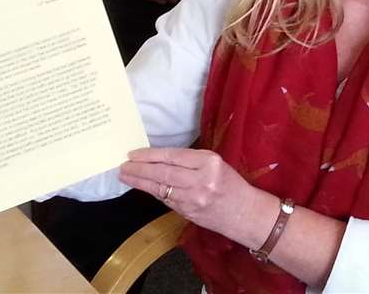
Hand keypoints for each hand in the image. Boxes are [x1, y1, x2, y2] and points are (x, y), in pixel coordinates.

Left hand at [118, 147, 266, 241]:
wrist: (245, 213)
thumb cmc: (231, 184)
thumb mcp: (216, 164)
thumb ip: (191, 161)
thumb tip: (161, 158)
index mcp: (209, 162)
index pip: (173, 156)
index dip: (151, 155)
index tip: (134, 154)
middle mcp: (200, 180)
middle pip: (163, 173)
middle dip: (140, 169)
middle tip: (123, 165)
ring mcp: (193, 199)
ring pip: (160, 188)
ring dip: (140, 182)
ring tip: (125, 176)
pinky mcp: (188, 213)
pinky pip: (166, 200)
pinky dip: (152, 192)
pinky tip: (142, 187)